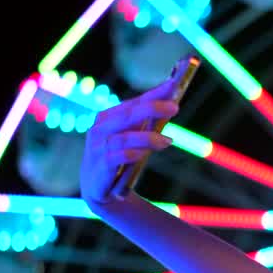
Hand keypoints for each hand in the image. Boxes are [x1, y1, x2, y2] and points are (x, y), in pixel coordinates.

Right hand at [80, 78, 182, 206]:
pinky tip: (143, 155)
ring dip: (147, 138)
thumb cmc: (119, 157)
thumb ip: (147, 124)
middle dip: (152, 109)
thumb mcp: (132, 138)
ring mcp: (98, 147)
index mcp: (109, 117)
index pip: (134, 102)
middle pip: (128, 115)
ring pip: (124, 138)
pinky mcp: (100, 166)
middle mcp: (101, 128)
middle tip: (174, 107)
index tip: (174, 84)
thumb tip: (173, 106)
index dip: (154, 94)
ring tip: (168, 141)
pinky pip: (116, 157)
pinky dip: (131, 154)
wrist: (98, 188)